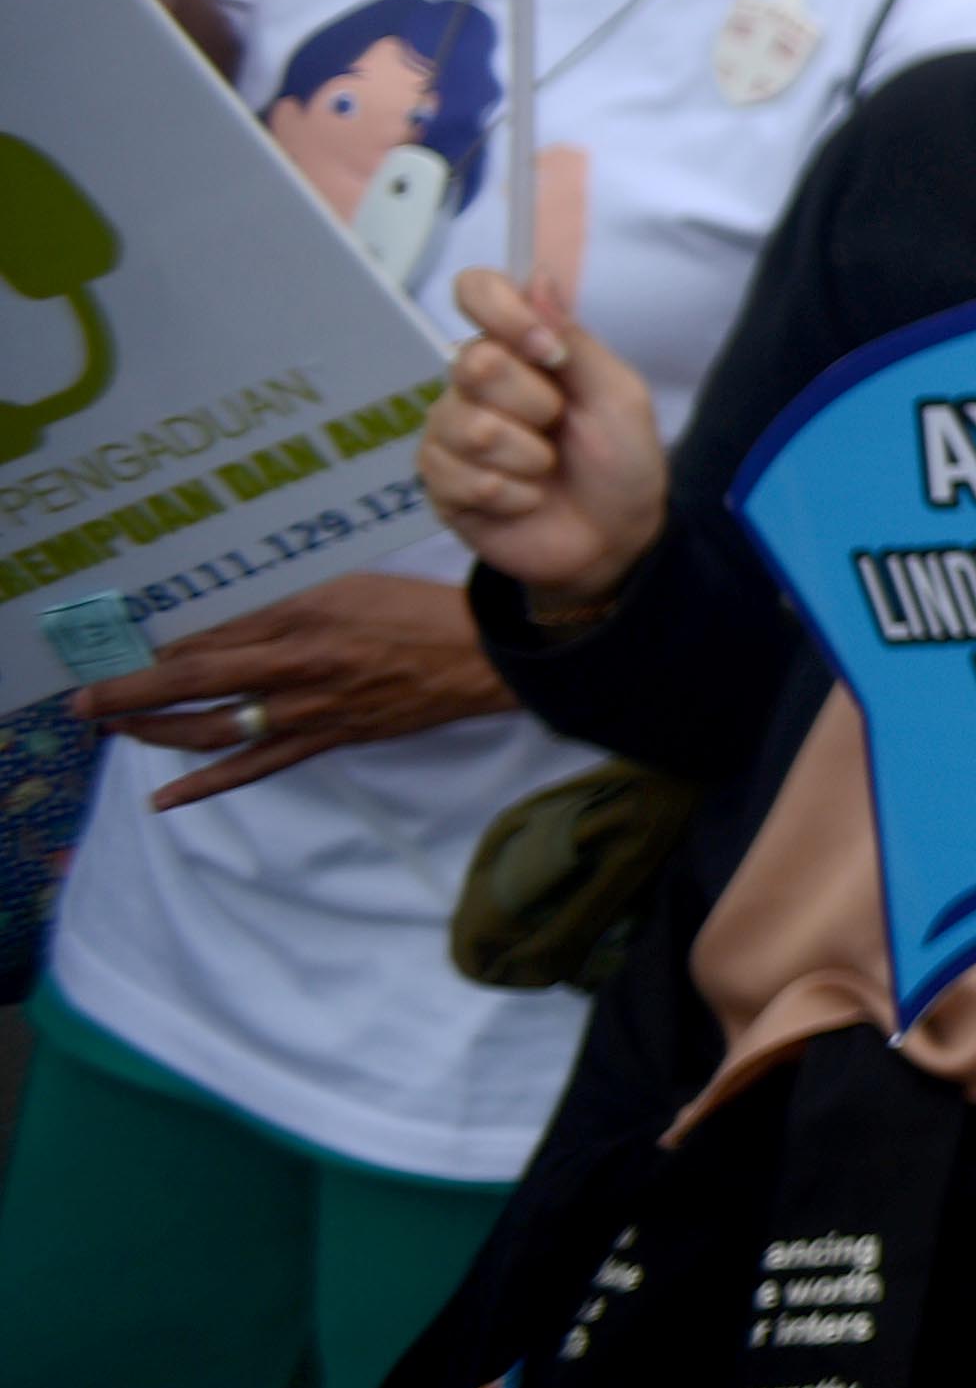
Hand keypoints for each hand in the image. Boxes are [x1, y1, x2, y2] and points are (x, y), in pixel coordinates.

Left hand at [94, 575, 504, 802]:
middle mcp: (293, 673)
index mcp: (297, 626)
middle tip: (81, 706)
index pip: (205, 646)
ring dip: (156, 734)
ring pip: (214, 731)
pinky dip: (207, 784)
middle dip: (129, 698)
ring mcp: (308, 713)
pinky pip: (256, 767)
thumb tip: (212, 635)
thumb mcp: (342, 590)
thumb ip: (276, 611)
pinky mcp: (326, 738)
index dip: (151, 659)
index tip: (110, 661)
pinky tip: (167, 798)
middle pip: (193, 689)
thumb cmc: (416, 610)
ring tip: (116, 733)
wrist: (481, 657)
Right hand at [422, 228, 664, 609]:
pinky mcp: (439, 483)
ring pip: (466, 425)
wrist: (616, 539)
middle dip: (535, 403)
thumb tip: (538, 275)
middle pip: (474, 363)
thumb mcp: (617, 395)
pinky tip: (526, 501)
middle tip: (559, 426)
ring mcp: (450, 432)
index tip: (547, 351)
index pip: (477, 291)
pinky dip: (511, 494)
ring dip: (526, 456)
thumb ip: (574, 340)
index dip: (502, 312)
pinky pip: (459, 476)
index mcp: (519, 349)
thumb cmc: (622, 461)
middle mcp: (474, 383)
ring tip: (546, 470)